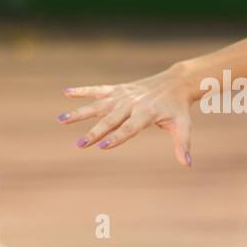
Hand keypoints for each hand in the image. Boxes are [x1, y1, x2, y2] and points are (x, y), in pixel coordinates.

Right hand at [56, 66, 193, 166]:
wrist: (175, 83)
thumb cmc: (178, 109)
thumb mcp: (183, 126)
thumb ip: (182, 144)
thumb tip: (186, 163)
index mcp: (147, 113)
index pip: (130, 128)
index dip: (117, 137)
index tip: (103, 146)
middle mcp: (132, 103)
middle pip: (110, 119)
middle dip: (95, 132)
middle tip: (79, 144)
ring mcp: (123, 95)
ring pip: (98, 104)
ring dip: (79, 112)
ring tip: (60, 120)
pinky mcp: (118, 89)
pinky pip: (98, 90)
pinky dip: (82, 90)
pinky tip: (65, 92)